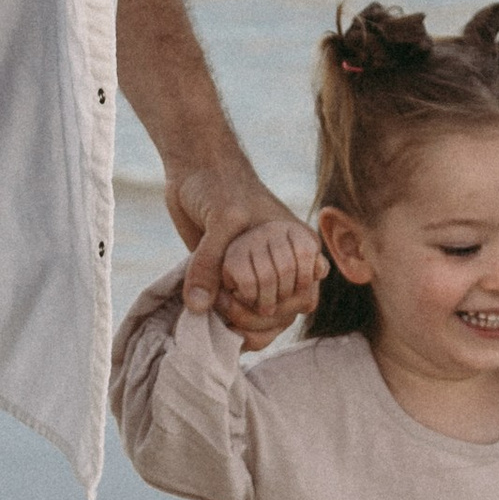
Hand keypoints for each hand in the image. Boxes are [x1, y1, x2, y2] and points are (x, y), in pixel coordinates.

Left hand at [169, 163, 324, 345]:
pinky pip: (250, 318)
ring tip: (221, 311)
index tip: (240, 288)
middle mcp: (285, 261)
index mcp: (298, 243)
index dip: (274, 297)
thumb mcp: (222, 218)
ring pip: (272, 320)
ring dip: (247, 324)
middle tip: (223, 301)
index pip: (302, 290)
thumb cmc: (218, 186)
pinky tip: (222, 323)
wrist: (195, 172)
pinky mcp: (237, 282)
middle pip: (288, 311)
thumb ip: (210, 261)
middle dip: (256, 314)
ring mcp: (262, 272)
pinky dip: (239, 327)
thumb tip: (198, 306)